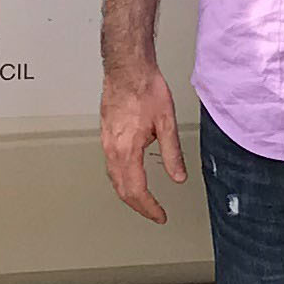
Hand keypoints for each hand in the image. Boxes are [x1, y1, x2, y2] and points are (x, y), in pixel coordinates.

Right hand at [100, 57, 188, 223]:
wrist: (127, 68)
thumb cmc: (145, 88)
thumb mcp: (167, 123)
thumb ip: (172, 153)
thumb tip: (178, 176)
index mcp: (127, 149)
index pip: (136, 190)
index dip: (149, 207)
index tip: (160, 215)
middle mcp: (112, 149)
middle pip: (122, 189)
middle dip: (138, 206)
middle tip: (153, 212)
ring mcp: (106, 141)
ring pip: (113, 178)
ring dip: (127, 194)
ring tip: (143, 201)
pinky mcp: (105, 134)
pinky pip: (110, 165)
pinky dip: (120, 179)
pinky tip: (129, 176)